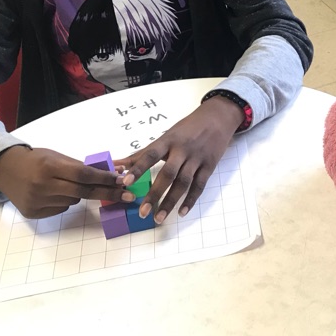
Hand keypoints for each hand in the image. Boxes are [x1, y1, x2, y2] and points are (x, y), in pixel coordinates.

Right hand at [0, 146, 129, 218]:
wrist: (5, 170)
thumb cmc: (37, 160)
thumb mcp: (58, 157)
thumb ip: (82, 166)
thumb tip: (114, 172)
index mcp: (50, 167)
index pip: (84, 175)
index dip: (105, 179)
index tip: (123, 181)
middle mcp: (42, 185)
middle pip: (83, 192)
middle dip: (107, 193)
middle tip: (127, 195)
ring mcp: (37, 201)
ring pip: (73, 201)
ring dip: (80, 194)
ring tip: (68, 184)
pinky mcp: (33, 213)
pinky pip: (61, 208)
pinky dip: (65, 201)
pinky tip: (56, 192)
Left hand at [114, 96, 243, 224]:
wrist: (218, 117)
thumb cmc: (188, 128)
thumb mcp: (167, 135)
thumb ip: (144, 153)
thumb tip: (117, 165)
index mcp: (169, 140)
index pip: (151, 155)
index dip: (138, 168)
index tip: (125, 182)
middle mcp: (183, 150)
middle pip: (168, 174)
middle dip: (155, 194)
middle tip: (142, 212)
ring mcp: (197, 159)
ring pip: (183, 183)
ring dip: (170, 202)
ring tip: (158, 218)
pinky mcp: (209, 166)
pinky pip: (199, 186)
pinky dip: (191, 200)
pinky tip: (181, 212)